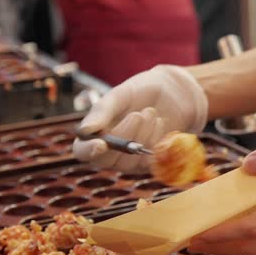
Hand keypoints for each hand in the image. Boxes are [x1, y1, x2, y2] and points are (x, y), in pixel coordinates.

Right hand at [71, 65, 207, 172]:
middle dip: (125, 137)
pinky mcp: (150, 163)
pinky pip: (150, 161)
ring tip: (151, 113)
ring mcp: (130, 160)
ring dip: (143, 135)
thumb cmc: (140, 91)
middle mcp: (109, 152)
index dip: (88, 151)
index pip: (82, 151)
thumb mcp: (120, 95)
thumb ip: (102, 111)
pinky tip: (160, 122)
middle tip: (138, 115)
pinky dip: (157, 139)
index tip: (101, 143)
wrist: (173, 92)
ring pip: (131, 160)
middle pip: (107, 160)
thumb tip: (84, 131)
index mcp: (94, 134)